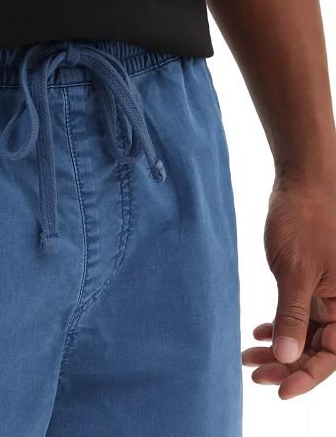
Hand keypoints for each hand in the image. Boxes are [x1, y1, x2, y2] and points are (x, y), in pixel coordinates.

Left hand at [242, 177, 335, 398]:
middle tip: (254, 372)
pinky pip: (299, 313)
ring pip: (306, 332)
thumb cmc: (304, 221)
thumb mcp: (296, 271)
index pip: (333, 354)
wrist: (301, 186)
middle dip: (287, 363)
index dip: (306, 376)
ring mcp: (328, 293)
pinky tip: (260, 331)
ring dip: (280, 347)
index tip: (278, 390)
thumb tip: (287, 357)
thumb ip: (293, 314)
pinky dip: (280, 324)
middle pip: (318, 347)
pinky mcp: (312, 282)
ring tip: (249, 355)